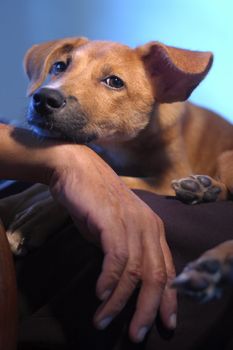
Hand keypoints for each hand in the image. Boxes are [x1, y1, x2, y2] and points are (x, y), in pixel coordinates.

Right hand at [48, 144, 176, 341]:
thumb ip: (125, 253)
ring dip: (119, 301)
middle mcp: (149, 226)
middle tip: (137, 334)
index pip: (168, 269)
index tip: (165, 324)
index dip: (169, 299)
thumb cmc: (95, 202)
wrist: (77, 170)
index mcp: (154, 229)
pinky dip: (109, 281)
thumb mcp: (115, 230)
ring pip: (135, 271)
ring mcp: (132, 222)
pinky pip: (116, 258)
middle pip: (157, 275)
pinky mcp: (112, 220)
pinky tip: (100, 294)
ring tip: (105, 320)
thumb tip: (124, 284)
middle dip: (149, 309)